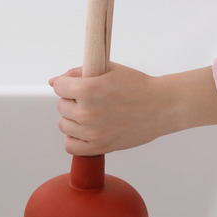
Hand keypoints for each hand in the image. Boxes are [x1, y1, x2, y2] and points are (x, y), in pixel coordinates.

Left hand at [50, 62, 175, 154]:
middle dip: (72, 100)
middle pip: (61, 106)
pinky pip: (71, 146)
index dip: (68, 84)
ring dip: (73, 119)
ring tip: (91, 114)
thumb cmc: (138, 86)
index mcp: (88, 89)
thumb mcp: (109, 69)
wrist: (162, 106)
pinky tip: (86, 130)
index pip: (59, 87)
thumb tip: (54, 81)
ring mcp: (92, 132)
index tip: (78, 85)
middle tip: (91, 99)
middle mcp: (87, 112)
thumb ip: (78, 72)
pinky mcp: (100, 147)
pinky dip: (74, 138)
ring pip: (64, 125)